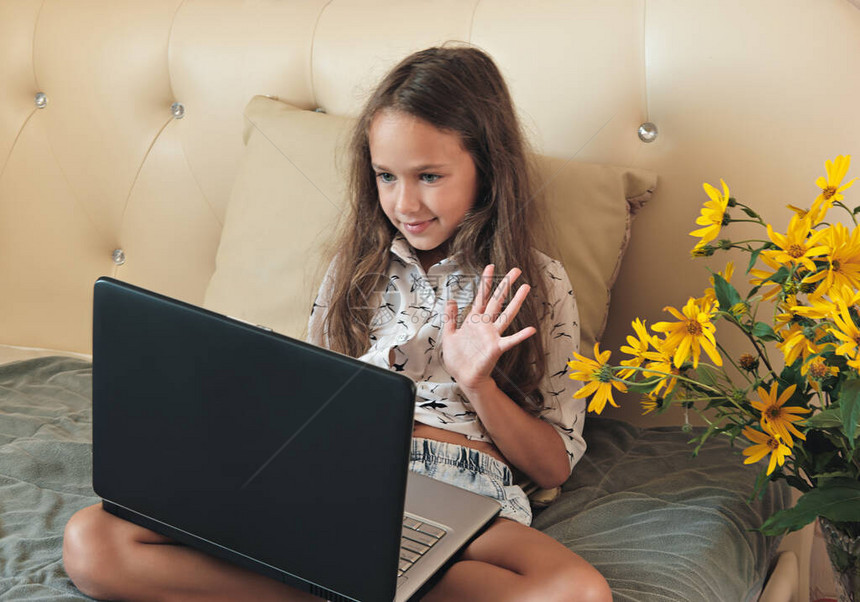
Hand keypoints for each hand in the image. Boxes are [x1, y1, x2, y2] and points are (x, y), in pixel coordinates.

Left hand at [441, 264, 535, 392]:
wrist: (464, 377)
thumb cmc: (458, 358)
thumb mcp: (449, 335)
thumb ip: (450, 317)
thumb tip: (451, 300)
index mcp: (474, 320)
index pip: (481, 296)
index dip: (486, 281)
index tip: (490, 266)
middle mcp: (486, 325)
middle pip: (497, 300)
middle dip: (505, 285)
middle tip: (516, 270)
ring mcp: (492, 335)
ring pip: (506, 315)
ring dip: (516, 301)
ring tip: (526, 288)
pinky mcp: (496, 348)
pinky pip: (510, 341)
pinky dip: (520, 336)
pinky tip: (531, 329)